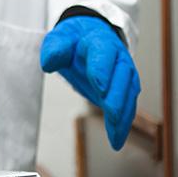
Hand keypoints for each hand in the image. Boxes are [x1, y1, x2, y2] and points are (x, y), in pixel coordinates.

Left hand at [40, 16, 140, 150]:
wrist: (90, 37)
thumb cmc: (73, 40)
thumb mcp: (59, 39)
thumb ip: (55, 48)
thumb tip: (49, 62)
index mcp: (99, 41)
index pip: (104, 53)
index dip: (103, 70)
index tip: (100, 88)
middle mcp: (117, 56)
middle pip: (122, 76)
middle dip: (118, 96)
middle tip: (112, 114)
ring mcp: (124, 73)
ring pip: (129, 93)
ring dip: (124, 115)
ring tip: (117, 137)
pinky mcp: (124, 88)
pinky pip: (127, 105)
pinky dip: (123, 122)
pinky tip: (117, 139)